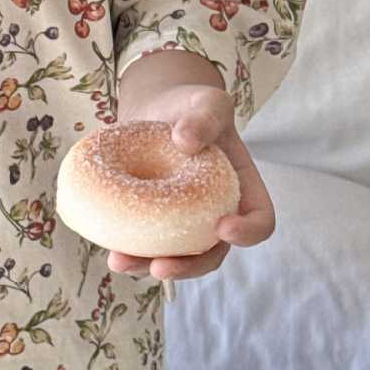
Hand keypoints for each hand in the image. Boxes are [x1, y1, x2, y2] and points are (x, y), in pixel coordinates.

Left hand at [107, 83, 275, 284]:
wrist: (157, 108)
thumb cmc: (192, 106)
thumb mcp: (207, 102)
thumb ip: (204, 117)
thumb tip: (185, 140)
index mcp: (240, 188)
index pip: (259, 219)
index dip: (247, 231)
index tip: (223, 227)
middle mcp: (215, 212)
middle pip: (213, 253)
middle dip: (189, 267)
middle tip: (162, 267)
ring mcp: (184, 221)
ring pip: (175, 256)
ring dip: (149, 266)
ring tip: (122, 263)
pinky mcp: (153, 220)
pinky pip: (146, 243)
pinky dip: (129, 250)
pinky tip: (110, 250)